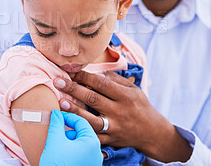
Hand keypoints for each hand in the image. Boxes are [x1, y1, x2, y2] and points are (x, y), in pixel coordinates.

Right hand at [39, 110, 102, 165]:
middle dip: (67, 131)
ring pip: (80, 143)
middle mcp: (96, 152)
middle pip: (81, 132)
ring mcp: (93, 162)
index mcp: (92, 142)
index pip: (81, 121)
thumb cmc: (57, 165)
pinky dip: (70, 150)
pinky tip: (60, 154)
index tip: (56, 115)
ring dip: (67, 141)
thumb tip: (56, 113)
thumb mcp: (54, 141)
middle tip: (55, 132)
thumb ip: (56, 124)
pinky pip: (80, 153)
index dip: (67, 116)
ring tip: (56, 147)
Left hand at [53, 71, 192, 162]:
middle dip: (74, 89)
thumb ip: (116, 79)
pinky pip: (94, 136)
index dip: (85, 76)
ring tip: (61, 102)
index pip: (101, 83)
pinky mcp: (110, 140)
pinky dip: (81, 131)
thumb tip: (97, 70)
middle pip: (93, 99)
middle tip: (57, 81)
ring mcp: (115, 127)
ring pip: (91, 119)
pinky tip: (69, 124)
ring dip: (75, 111)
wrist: (152, 133)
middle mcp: (120, 112)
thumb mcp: (133, 89)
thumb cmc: (140, 106)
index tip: (71, 72)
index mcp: (125, 96)